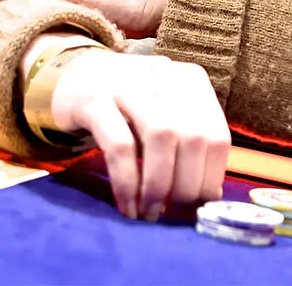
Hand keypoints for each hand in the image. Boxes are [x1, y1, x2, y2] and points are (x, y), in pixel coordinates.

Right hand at [51, 48, 229, 220]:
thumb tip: (209, 197)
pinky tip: (127, 205)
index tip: (195, 209)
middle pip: (193, 137)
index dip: (210, 179)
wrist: (74, 76)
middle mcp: (164, 75)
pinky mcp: (94, 99)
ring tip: (150, 213)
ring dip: (158, 185)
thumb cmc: (127, 106)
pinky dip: (127, 183)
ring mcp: (128, 83)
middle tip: (171, 215)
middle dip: (185, 187)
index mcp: (190, 80)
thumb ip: (188, 147)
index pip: (217, 136)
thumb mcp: (164, 115)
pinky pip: (119, 146)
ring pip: (161, 135)